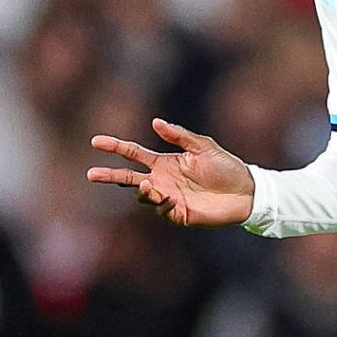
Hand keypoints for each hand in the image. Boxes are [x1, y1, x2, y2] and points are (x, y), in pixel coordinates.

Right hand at [88, 118, 256, 226]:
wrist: (246, 191)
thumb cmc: (226, 167)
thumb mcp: (203, 146)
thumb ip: (180, 136)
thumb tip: (155, 122)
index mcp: (165, 162)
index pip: (133, 154)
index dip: (115, 147)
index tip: (96, 141)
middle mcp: (162, 181)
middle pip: (128, 179)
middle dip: (109, 176)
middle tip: (91, 174)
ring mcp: (169, 198)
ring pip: (143, 196)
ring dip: (142, 191)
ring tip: (149, 185)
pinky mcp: (180, 214)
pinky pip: (162, 211)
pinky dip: (162, 204)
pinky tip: (171, 197)